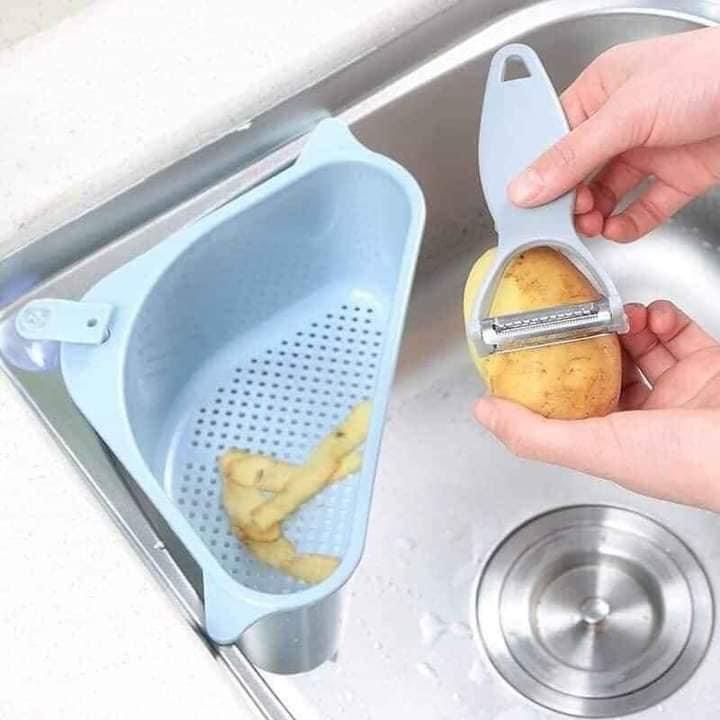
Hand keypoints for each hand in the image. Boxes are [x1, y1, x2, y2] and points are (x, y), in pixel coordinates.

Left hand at [474, 301, 719, 510]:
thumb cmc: (687, 461)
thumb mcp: (593, 446)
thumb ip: (533, 432)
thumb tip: (483, 412)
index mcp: (617, 442)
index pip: (573, 407)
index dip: (554, 379)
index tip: (535, 347)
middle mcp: (649, 420)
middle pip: (609, 372)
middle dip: (594, 343)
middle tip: (583, 318)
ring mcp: (683, 394)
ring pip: (644, 350)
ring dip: (628, 326)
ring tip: (622, 313)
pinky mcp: (714, 369)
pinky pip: (683, 335)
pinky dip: (666, 319)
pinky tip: (656, 314)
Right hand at [509, 28, 719, 241]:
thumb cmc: (710, 73)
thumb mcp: (626, 113)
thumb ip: (572, 156)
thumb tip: (525, 188)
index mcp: (601, 91)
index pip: (554, 137)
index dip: (538, 170)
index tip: (526, 201)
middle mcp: (622, 122)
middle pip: (579, 171)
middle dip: (567, 198)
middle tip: (560, 219)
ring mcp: (651, 150)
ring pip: (608, 193)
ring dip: (595, 215)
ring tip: (589, 226)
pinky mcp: (678, 176)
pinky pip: (644, 208)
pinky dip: (629, 224)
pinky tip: (617, 230)